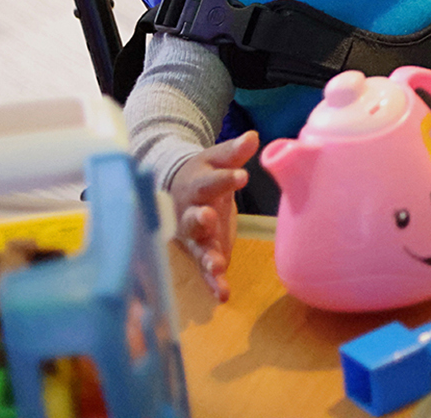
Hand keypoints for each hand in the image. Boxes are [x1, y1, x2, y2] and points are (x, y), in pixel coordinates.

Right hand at [168, 130, 257, 302]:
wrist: (178, 189)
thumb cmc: (203, 173)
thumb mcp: (216, 160)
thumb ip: (233, 153)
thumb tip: (253, 137)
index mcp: (196, 186)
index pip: (210, 182)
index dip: (224, 179)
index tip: (241, 176)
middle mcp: (190, 212)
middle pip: (193, 217)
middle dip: (200, 220)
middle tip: (208, 217)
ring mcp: (193, 236)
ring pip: (197, 247)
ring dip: (206, 258)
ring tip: (217, 267)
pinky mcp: (201, 253)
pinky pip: (205, 270)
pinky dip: (212, 283)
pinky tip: (222, 294)